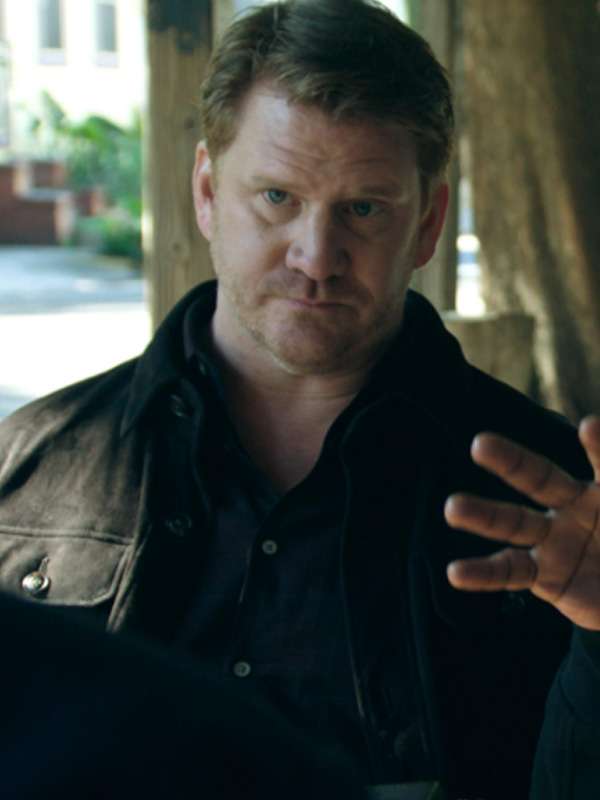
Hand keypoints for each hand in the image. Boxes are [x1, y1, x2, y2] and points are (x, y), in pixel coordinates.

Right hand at [444, 416, 599, 630]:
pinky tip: (456, 572)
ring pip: (514, 524)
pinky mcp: (542, 576)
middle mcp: (573, 507)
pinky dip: (482, 574)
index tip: (591, 428)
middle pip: (539, 480)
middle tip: (480, 444)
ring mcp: (554, 541)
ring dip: (483, 516)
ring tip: (452, 508)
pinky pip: (509, 573)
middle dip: (512, 462)